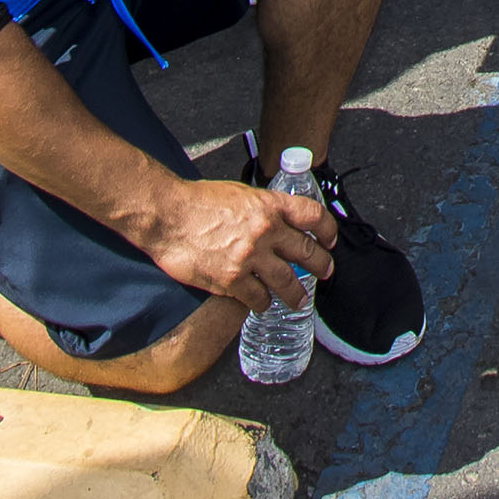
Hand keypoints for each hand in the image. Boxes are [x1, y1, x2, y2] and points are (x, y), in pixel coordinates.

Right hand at [143, 175, 334, 310]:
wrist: (168, 216)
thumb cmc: (199, 201)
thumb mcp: (240, 194)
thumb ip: (262, 209)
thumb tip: (277, 221)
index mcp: (269, 205)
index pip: (312, 216)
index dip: (328, 230)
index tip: (330, 240)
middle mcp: (265, 231)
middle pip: (306, 252)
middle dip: (321, 265)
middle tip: (326, 272)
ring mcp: (250, 258)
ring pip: (287, 282)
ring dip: (297, 294)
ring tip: (300, 301)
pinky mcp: (231, 280)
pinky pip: (257, 297)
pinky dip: (262, 303)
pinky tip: (262, 304)